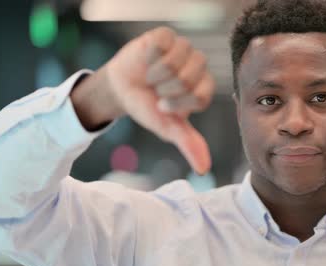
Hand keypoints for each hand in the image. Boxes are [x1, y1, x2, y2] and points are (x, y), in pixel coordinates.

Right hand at [72, 27, 213, 174]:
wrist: (121, 89)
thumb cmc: (148, 107)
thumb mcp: (167, 127)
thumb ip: (187, 143)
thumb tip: (203, 169)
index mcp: (204, 87)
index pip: (200, 96)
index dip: (177, 104)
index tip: (163, 105)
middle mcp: (199, 66)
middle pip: (188, 79)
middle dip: (165, 90)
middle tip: (157, 90)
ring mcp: (183, 48)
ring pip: (175, 63)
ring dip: (156, 75)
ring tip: (151, 76)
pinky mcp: (165, 35)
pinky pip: (161, 45)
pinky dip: (148, 58)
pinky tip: (147, 61)